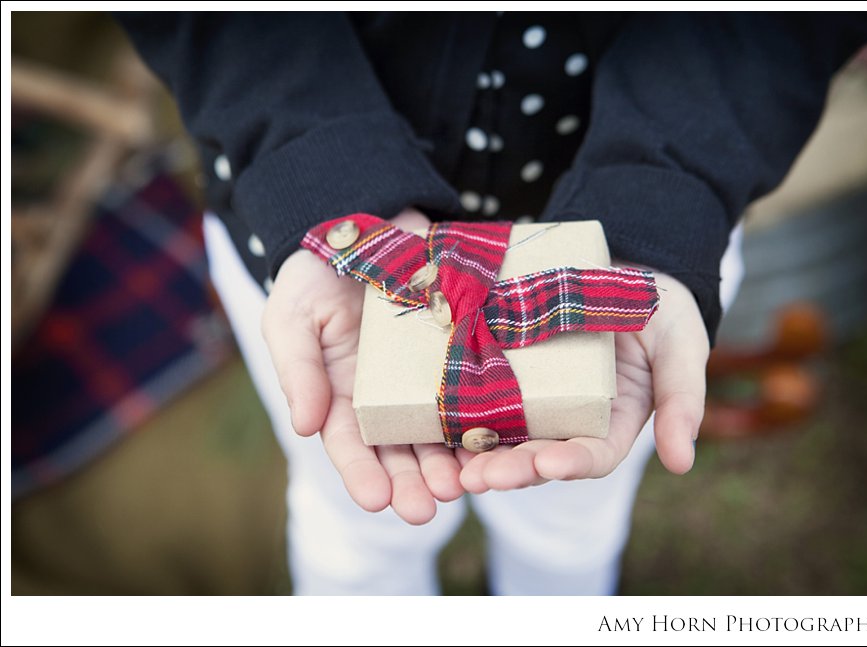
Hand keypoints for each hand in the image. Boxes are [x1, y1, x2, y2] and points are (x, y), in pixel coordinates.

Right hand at [262, 209, 464, 523]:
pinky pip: (476, 392)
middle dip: (411, 483)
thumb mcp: (292, 315)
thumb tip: (303, 427)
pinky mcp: (462, 353)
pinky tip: (496, 444)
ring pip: (440, 431)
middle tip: (425, 511)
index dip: (361, 474)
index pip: (348, 444)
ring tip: (462, 488)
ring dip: (450, 464)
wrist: (368, 222)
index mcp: (340, 394)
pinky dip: (484, 420)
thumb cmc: (317, 273)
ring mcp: (426, 377)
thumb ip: (296, 369)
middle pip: (399, 450)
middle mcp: (386, 396)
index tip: (376, 500)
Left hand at [458, 269, 708, 491]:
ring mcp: (534, 397)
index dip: (572, 463)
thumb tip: (682, 463)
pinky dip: (462, 414)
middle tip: (482, 478)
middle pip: (539, 456)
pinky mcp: (505, 370)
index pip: (594, 455)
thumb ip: (682, 400)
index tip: (550, 463)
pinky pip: (481, 395)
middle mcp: (568, 419)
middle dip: (513, 470)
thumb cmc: (659, 306)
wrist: (621, 261)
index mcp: (612, 422)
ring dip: (480, 455)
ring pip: (504, 436)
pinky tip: (439, 420)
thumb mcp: (682, 345)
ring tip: (458, 468)